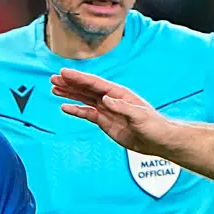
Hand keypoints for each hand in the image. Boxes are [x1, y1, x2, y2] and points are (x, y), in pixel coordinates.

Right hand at [52, 69, 171, 153]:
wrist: (159, 140)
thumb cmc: (154, 126)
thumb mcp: (139, 117)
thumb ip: (122, 107)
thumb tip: (105, 99)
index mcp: (119, 94)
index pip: (95, 83)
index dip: (79, 78)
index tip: (64, 73)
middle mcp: (111, 99)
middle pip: (87, 88)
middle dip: (70, 83)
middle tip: (54, 78)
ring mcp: (107, 110)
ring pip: (84, 99)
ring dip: (70, 93)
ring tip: (55, 88)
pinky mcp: (106, 122)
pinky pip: (87, 114)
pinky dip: (76, 110)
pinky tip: (65, 107)